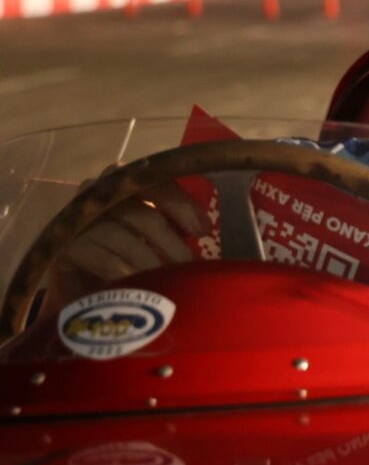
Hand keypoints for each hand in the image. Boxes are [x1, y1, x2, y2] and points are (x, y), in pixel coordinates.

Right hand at [54, 182, 209, 302]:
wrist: (82, 276)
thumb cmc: (128, 247)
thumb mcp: (155, 232)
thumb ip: (177, 225)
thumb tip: (206, 230)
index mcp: (127, 181)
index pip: (158, 182)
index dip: (182, 205)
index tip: (204, 231)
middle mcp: (100, 191)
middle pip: (142, 214)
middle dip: (171, 243)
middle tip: (189, 265)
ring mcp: (79, 218)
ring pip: (123, 238)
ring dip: (151, 262)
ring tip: (169, 279)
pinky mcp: (66, 245)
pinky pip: (103, 259)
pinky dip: (125, 272)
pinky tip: (140, 283)